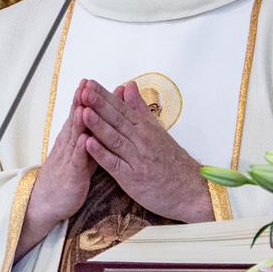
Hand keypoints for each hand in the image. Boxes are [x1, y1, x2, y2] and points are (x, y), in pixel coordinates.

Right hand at [15, 85, 95, 259]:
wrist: (47, 202)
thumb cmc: (68, 175)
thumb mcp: (82, 151)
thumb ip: (93, 134)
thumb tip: (104, 117)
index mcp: (73, 138)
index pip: (79, 114)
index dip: (85, 97)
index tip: (91, 80)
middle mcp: (69, 144)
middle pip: (76, 119)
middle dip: (81, 101)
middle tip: (86, 83)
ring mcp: (68, 158)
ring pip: (74, 135)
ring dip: (79, 120)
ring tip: (84, 103)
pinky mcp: (71, 174)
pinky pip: (76, 160)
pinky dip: (80, 148)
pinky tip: (84, 138)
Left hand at [80, 80, 213, 222]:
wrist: (189, 188)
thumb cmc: (171, 160)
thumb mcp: (157, 129)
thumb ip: (140, 108)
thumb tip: (129, 85)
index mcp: (145, 127)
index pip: (122, 107)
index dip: (104, 96)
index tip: (89, 83)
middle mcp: (141, 140)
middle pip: (117, 120)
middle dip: (99, 104)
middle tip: (83, 90)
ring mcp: (137, 159)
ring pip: (115, 139)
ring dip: (98, 125)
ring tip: (83, 111)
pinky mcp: (132, 178)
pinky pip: (115, 164)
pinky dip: (101, 154)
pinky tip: (88, 144)